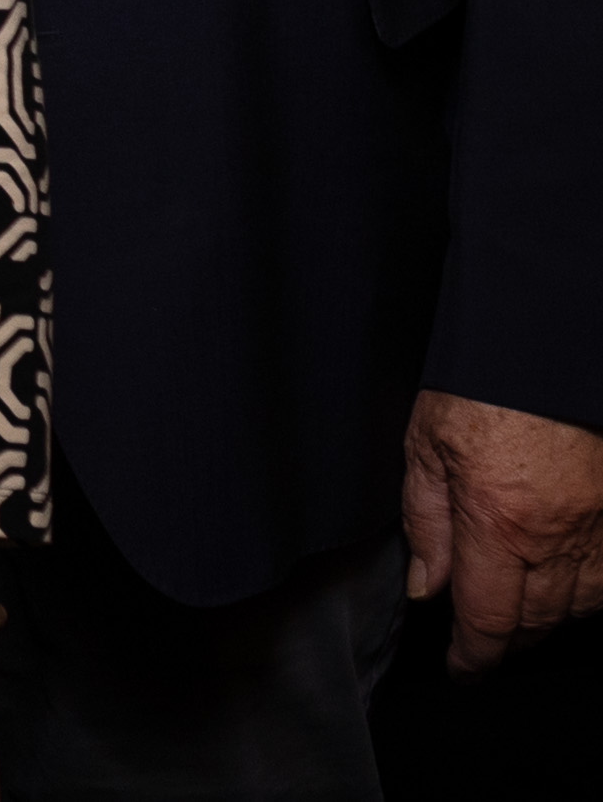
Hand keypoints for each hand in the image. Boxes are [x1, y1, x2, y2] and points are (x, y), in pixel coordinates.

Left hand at [404, 388, 602, 669]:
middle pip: (536, 621)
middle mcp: (558, 536)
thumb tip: (427, 586)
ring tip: (515, 612)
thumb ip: (425, 522)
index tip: (462, 668)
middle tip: (480, 642)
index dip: (474, 656)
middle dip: (504, 641)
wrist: (548, 342)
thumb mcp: (426, 446)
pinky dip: (587, 592)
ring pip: (580, 607)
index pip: (488, 619)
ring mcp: (601, 528)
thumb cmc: (482, 385)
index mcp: (499, 522)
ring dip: (546, 619)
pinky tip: (563, 582)